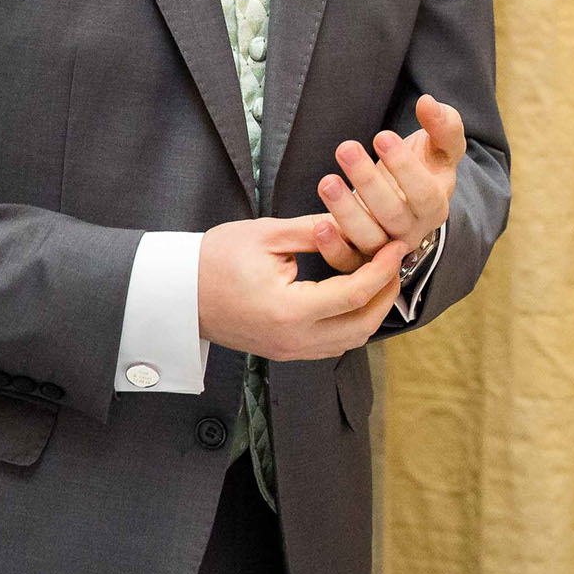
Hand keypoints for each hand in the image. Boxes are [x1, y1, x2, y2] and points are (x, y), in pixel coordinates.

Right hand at [196, 217, 410, 358]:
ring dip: (372, 311)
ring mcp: (288, 350)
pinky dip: (352, 322)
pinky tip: (355, 294)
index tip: (398, 245)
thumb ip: (316, 230)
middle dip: (387, 294)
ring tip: (381, 276)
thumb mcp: (267, 234)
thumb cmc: (214, 258)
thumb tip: (356, 222)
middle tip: (396, 262)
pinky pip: (332, 344)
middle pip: (362, 326)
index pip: (355, 294)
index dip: (383, 269)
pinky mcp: (284, 351)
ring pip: (350, 341)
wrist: (175, 293)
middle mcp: (293, 339)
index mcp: (289, 311)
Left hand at [310, 94, 466, 272]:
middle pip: (393, 215)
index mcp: (435, 206)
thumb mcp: (442, 146)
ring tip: (326, 181)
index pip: (425, 194)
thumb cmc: (425, 167)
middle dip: (368, 182)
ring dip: (346, 212)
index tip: (382, 135)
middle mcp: (412, 232)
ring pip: (368, 239)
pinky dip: (331, 248)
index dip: (405, 167)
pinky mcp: (358, 257)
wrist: (406, 200)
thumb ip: (444, 125)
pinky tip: (318, 225)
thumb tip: (428, 103)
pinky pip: (346, 261)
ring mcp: (384, 248)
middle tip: (346, 148)